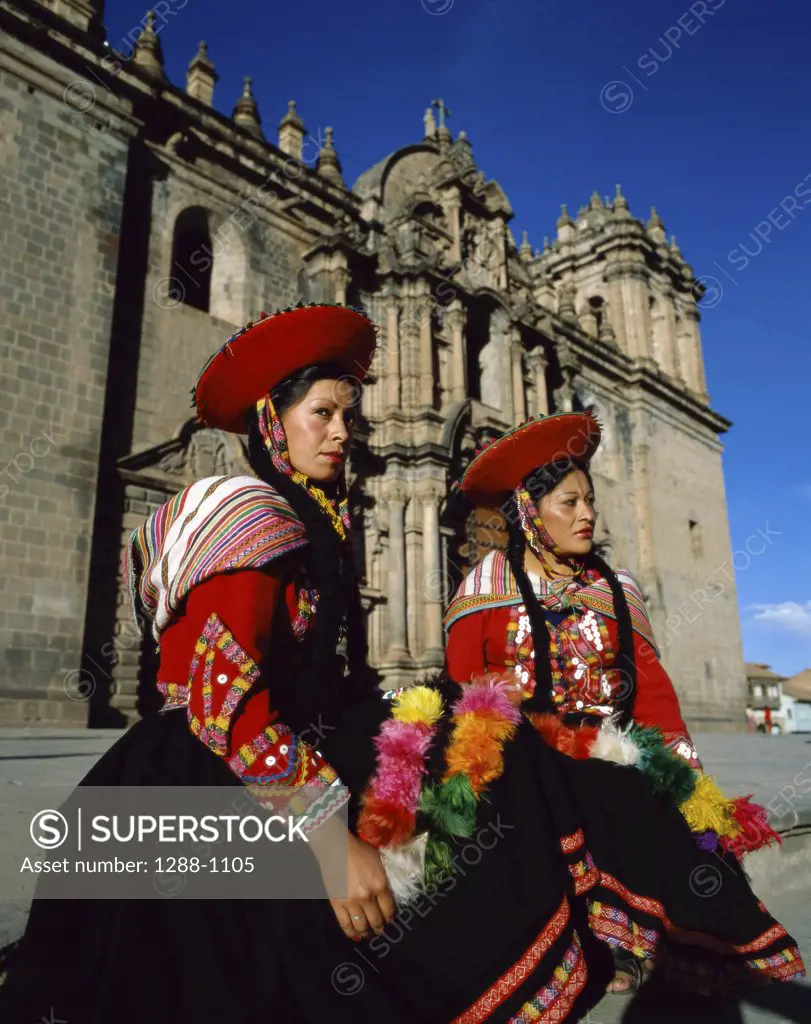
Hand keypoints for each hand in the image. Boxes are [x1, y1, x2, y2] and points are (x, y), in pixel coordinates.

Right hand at [309, 816, 395, 939]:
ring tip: (368, 934)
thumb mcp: (379, 862)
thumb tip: (387, 896)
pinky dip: (351, 933)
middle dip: (379, 929)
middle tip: (380, 931)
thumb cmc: (359, 851)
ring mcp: (352, 903)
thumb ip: (384, 880)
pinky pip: (345, 925)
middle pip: (376, 921)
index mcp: (380, 885)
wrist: (336, 848)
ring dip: (366, 933)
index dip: (390, 918)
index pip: (389, 910)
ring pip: (361, 926)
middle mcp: (368, 897)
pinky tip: (355, 936)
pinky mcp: (337, 905)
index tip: (389, 921)